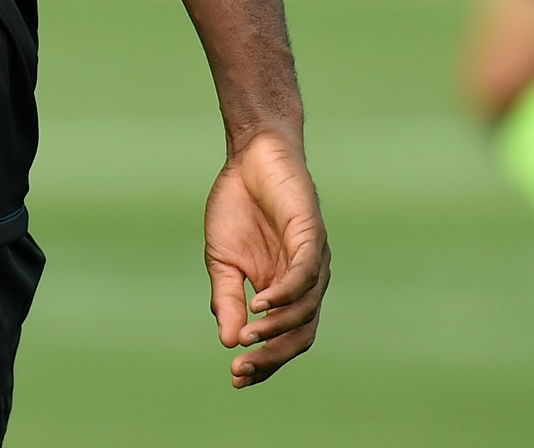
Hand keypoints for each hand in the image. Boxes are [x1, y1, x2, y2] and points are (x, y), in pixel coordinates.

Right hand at [205, 127, 327, 387]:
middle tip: (241, 368)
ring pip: (305, 310)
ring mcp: (311, 260)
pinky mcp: (311, 235)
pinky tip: (260, 302)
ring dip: (276, 329)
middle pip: (300, 335)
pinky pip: (304, 275)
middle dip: (272, 357)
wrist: (249, 156)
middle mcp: (303, 283)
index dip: (264, 362)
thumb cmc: (238, 207)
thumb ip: (228, 299)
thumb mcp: (222, 260)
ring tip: (248, 337)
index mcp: (282, 291)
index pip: (283, 339)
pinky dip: (284, 294)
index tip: (236, 377)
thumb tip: (229, 342)